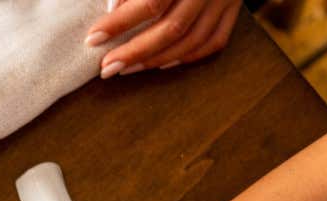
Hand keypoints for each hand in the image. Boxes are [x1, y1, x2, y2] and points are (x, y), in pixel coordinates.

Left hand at [86, 0, 242, 75]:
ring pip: (192, 40)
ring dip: (156, 59)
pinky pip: (215, 41)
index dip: (119, 23)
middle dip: (135, 52)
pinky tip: (161, 63)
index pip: (151, 2)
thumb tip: (111, 7)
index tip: (93, 38)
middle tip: (106, 67)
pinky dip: (187, 56)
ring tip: (126, 69)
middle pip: (171, 29)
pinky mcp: (234, 6)